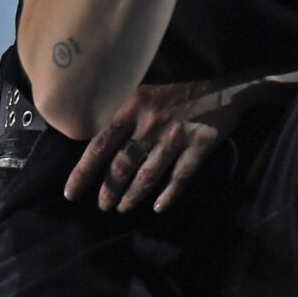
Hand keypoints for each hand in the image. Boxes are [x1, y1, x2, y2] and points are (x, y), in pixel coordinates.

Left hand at [64, 79, 237, 213]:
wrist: (227, 88)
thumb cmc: (179, 92)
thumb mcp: (145, 93)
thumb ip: (122, 114)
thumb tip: (91, 141)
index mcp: (133, 106)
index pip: (99, 144)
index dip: (83, 172)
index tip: (70, 194)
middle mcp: (151, 122)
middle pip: (122, 164)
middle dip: (109, 190)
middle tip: (103, 206)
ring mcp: (177, 134)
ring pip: (148, 175)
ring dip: (133, 196)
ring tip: (124, 208)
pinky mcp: (201, 144)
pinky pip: (181, 176)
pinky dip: (169, 195)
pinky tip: (159, 207)